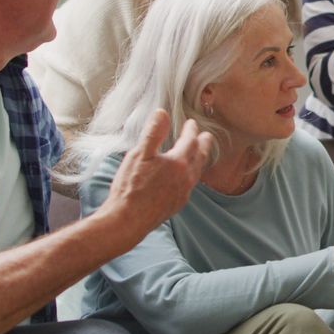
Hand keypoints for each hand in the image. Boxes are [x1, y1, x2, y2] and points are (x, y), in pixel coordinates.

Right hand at [102, 109, 212, 237]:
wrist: (127, 221)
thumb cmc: (130, 187)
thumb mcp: (139, 155)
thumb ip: (153, 133)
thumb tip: (162, 113)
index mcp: (179, 163)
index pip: (190, 140)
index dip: (191, 130)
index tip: (191, 123)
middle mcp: (186, 178)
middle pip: (201, 156)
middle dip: (203, 144)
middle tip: (206, 136)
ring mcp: (184, 192)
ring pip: (197, 171)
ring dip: (199, 159)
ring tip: (198, 154)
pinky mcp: (177, 203)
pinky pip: (190, 184)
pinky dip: (192, 174)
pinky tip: (185, 176)